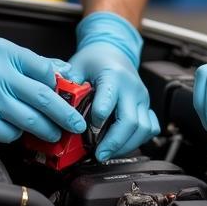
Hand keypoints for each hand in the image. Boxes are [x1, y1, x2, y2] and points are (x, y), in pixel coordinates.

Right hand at [0, 38, 85, 142]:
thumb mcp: (0, 54)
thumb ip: (31, 64)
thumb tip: (64, 74)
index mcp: (4, 53)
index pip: (44, 70)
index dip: (61, 86)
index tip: (73, 98)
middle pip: (42, 97)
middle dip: (64, 114)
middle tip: (77, 124)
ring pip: (28, 119)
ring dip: (46, 130)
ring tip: (55, 133)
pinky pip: (8, 133)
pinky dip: (17, 134)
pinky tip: (18, 130)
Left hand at [65, 11, 159, 160]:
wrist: (113, 51)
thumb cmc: (94, 60)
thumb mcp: (76, 66)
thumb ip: (68, 85)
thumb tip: (56, 104)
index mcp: (113, 76)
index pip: (108, 102)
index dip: (97, 120)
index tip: (86, 132)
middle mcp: (132, 88)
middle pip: (130, 122)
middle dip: (114, 143)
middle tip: (98, 155)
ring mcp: (142, 98)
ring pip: (144, 129)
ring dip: (126, 145)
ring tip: (108, 152)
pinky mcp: (146, 106)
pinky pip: (150, 128)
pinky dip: (139, 140)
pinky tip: (123, 144)